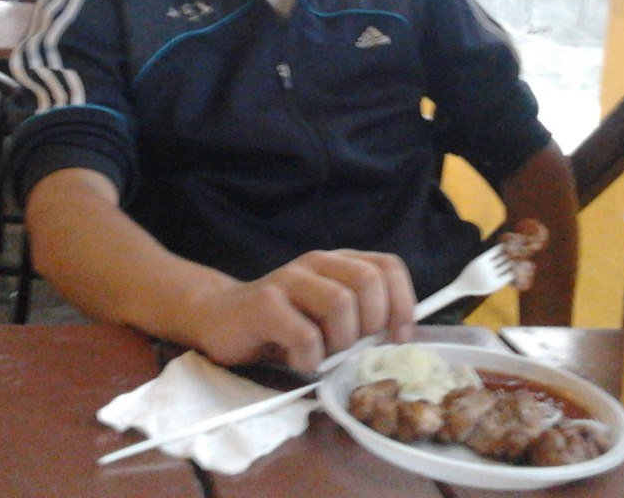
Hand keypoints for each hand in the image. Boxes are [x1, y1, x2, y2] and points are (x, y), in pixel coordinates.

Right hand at [189, 250, 415, 373]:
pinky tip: (300, 361)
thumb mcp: (328, 317)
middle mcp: (317, 262)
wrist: (220, 319)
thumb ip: (361, 317)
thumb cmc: (284, 325)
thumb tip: (400, 337)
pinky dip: (311, 358)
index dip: (403, 302)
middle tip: (352, 347)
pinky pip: (305, 334)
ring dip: (340, 342)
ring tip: (323, 354)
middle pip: (368, 281)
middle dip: (371, 323)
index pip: (387, 266)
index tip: (399, 337)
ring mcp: (289, 278)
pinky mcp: (265, 302)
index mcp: (339, 262)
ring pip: (340, 304)